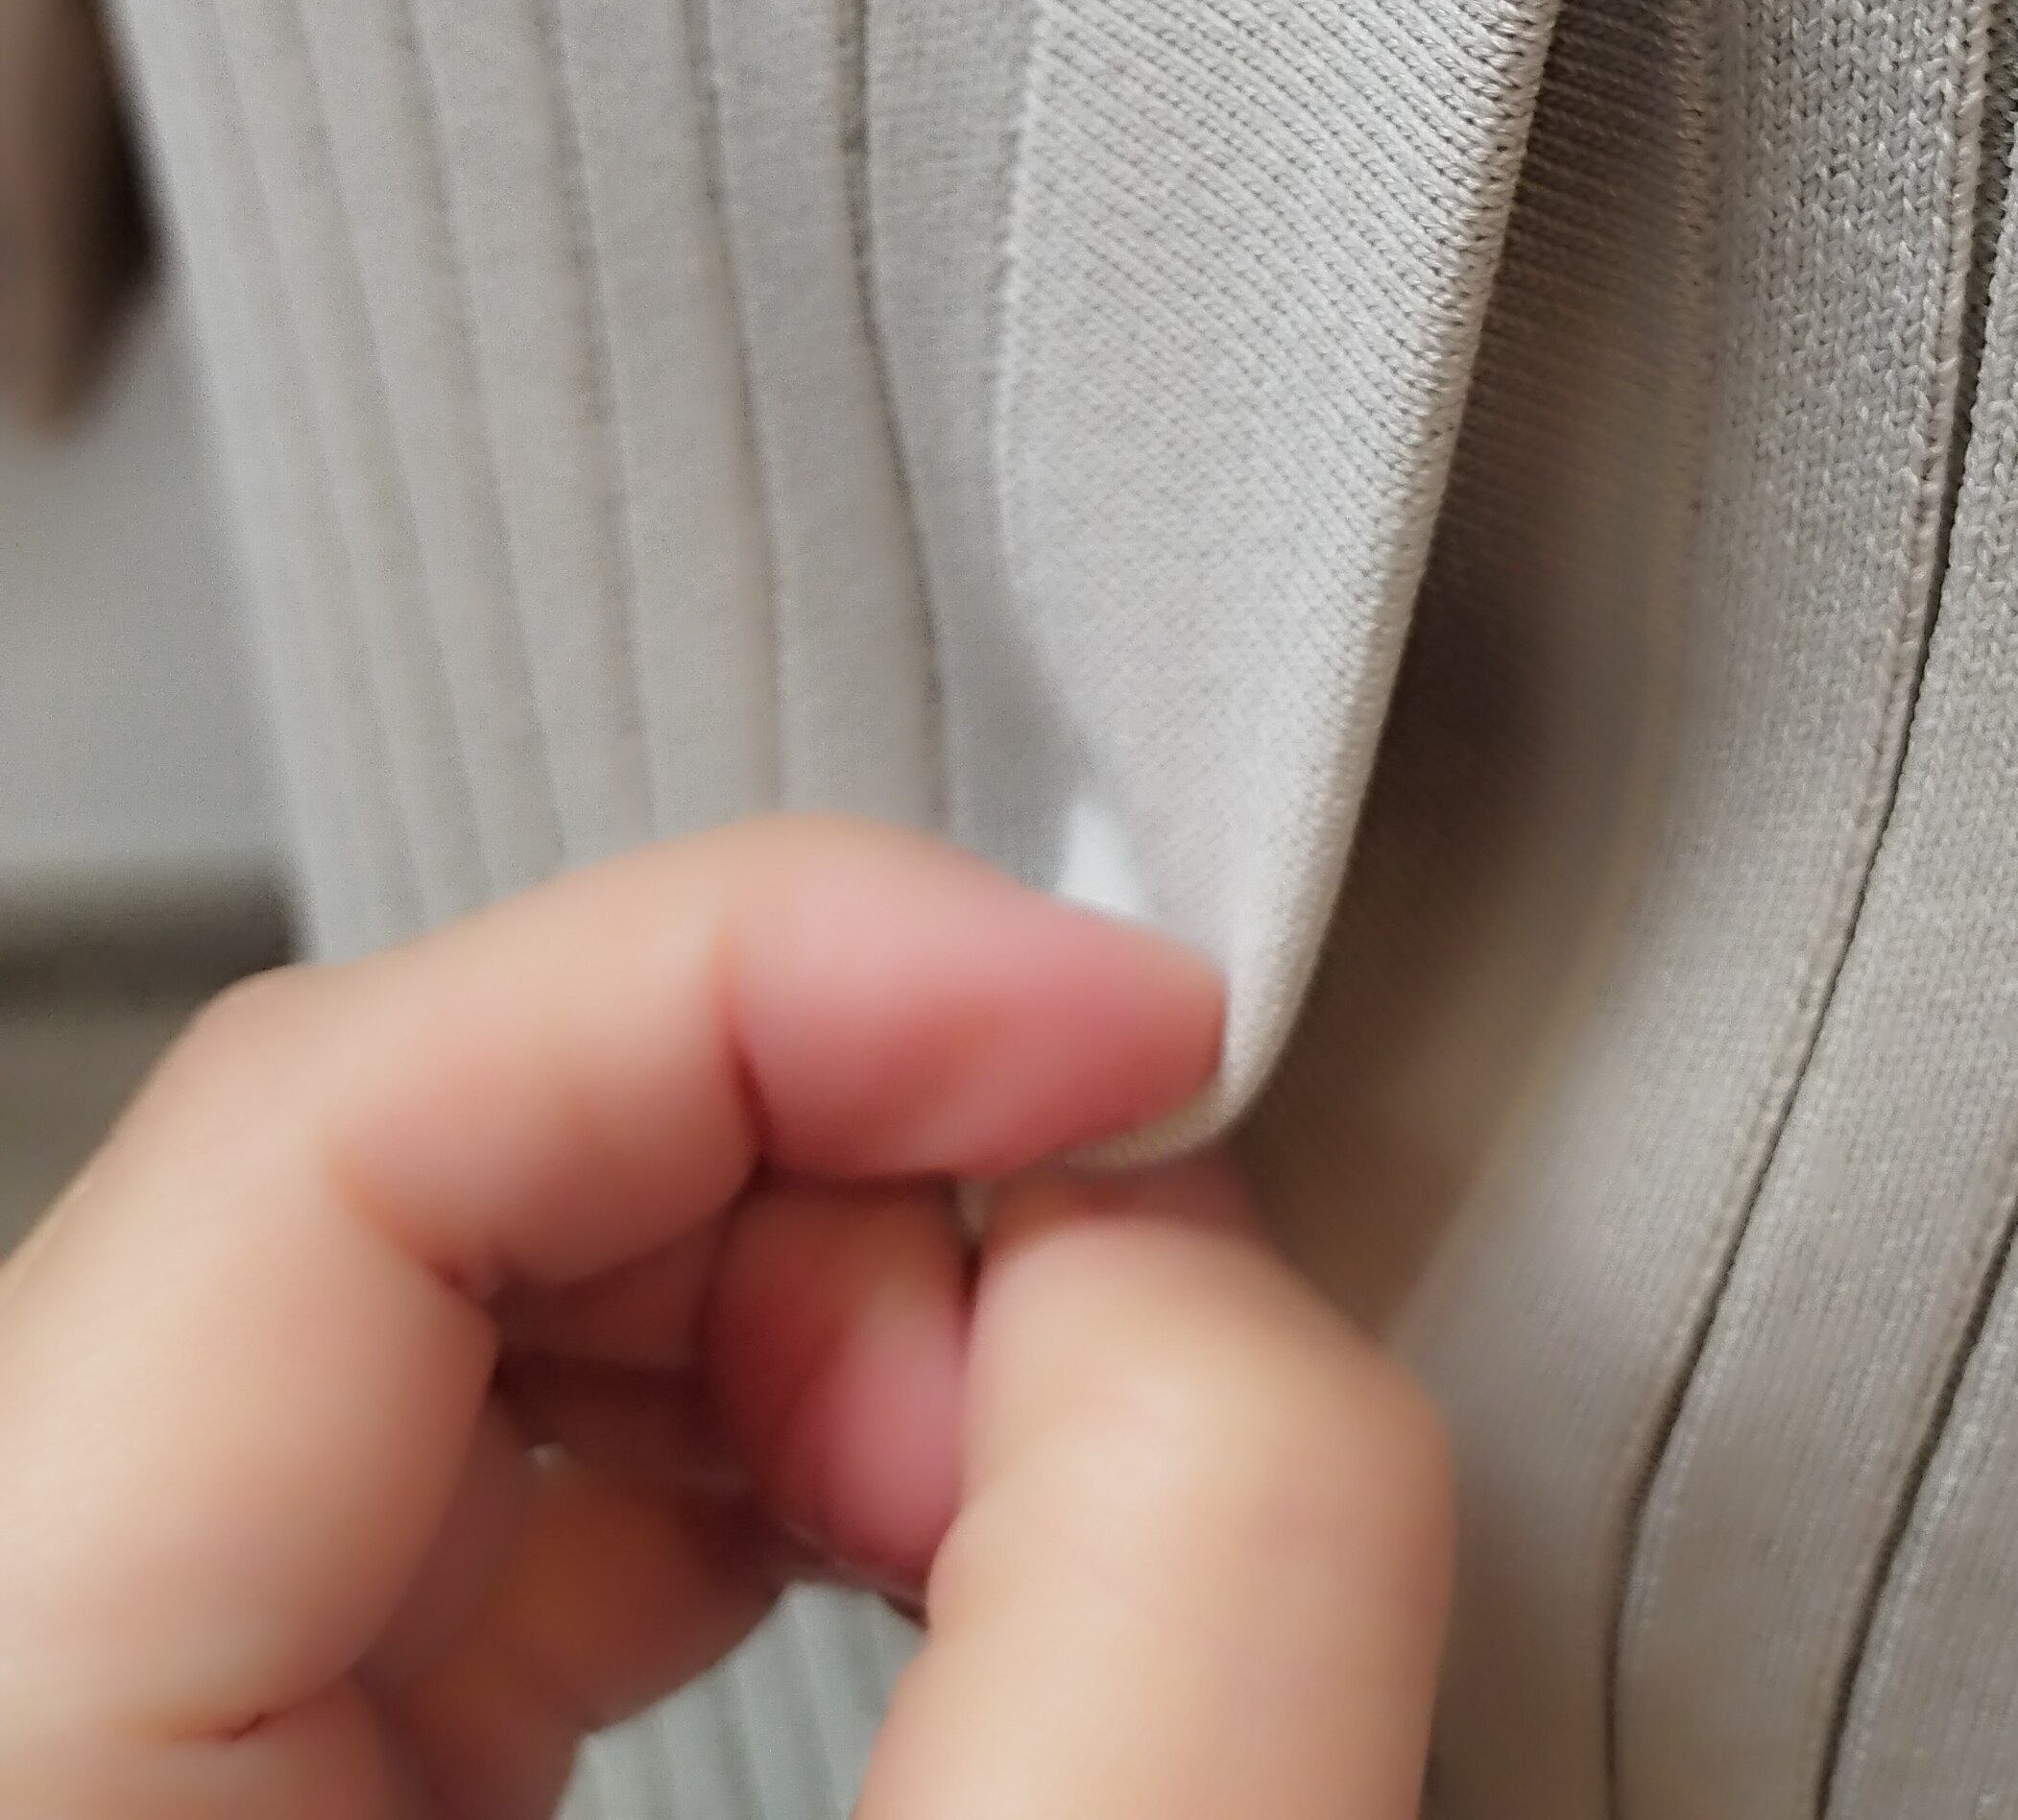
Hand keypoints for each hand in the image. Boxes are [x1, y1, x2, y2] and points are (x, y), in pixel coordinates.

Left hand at [0, 817, 1451, 1815]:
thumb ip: (1149, 1632)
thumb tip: (1206, 1268)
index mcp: (25, 1784)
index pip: (320, 1128)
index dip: (778, 972)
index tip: (1128, 1023)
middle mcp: (30, 1747)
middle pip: (396, 1180)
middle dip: (838, 1178)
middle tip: (1122, 1313)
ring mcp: (137, 1777)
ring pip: (460, 1321)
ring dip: (828, 1305)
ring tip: (1046, 1454)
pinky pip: (492, 1507)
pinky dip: (769, 1453)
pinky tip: (919, 1515)